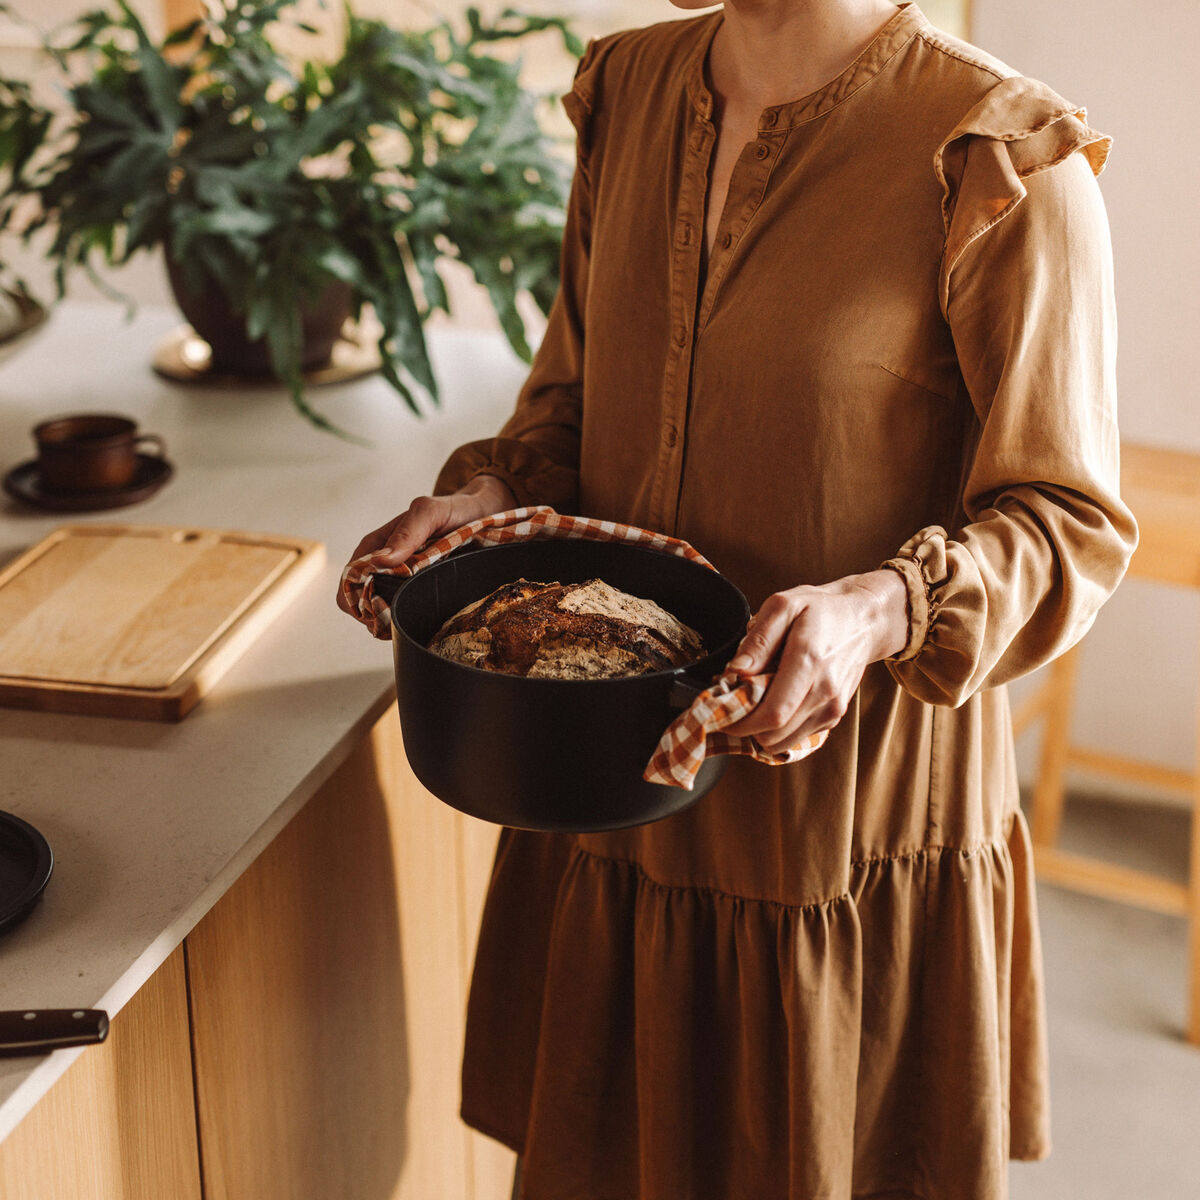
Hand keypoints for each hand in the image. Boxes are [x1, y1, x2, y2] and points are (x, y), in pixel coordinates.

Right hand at [336, 474, 515, 614]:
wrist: (485, 515)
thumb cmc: (454, 510)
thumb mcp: (430, 512)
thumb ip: (407, 532)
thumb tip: (379, 561)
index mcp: (375, 547)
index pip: (349, 584)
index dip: (359, 601)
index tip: (384, 605)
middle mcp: (383, 568)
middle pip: (363, 606)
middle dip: (378, 615)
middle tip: (410, 610)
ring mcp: (400, 582)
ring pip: (383, 615)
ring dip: (397, 620)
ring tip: (424, 611)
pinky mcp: (420, 592)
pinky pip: (407, 615)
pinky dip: (413, 619)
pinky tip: (429, 615)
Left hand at [722, 570, 907, 753]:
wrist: (863, 620)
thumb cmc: (820, 609)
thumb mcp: (783, 606)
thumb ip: (757, 641)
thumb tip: (735, 672)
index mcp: (809, 661)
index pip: (773, 713)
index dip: (741, 722)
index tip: (721, 711)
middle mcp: (826, 691)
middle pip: (775, 734)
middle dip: (745, 727)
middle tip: (732, 705)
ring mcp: (833, 708)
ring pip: (784, 742)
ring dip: (760, 730)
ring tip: (752, 703)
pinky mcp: (834, 716)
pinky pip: (797, 737)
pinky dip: (778, 729)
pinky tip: (773, 703)